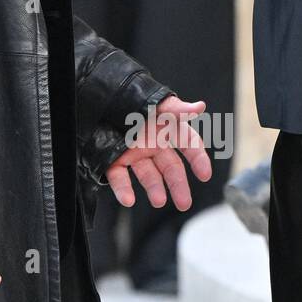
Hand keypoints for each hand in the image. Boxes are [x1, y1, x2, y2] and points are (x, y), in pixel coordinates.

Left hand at [104, 95, 212, 210]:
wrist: (96, 97)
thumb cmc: (129, 97)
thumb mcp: (153, 102)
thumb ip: (176, 108)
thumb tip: (200, 107)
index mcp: (166, 129)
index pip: (188, 145)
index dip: (198, 159)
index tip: (205, 174)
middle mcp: (153, 144)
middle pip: (171, 168)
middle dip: (178, 185)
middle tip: (184, 203)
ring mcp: (134, 154)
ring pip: (148, 176)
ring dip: (154, 189)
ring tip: (158, 201)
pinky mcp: (114, 161)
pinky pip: (120, 177)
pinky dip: (123, 189)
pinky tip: (128, 199)